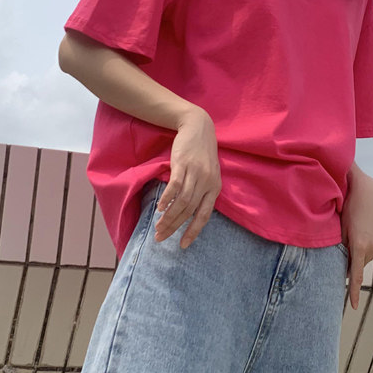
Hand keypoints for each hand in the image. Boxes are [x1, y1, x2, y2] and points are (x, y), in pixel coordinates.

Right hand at [154, 107, 221, 248]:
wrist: (199, 127)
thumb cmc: (201, 154)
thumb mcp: (207, 174)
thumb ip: (201, 192)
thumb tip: (188, 213)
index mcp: (215, 188)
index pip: (204, 216)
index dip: (193, 231)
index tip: (183, 245)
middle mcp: (207, 183)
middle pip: (189, 211)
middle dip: (174, 227)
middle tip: (161, 238)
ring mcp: (196, 173)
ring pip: (181, 202)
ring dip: (168, 217)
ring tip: (157, 227)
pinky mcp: (183, 164)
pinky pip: (175, 186)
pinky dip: (167, 199)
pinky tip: (159, 208)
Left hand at [340, 166, 372, 309]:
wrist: (367, 189)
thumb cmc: (348, 206)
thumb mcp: (340, 227)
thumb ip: (340, 246)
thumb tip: (339, 262)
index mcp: (360, 245)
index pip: (356, 275)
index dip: (353, 291)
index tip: (353, 306)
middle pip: (358, 264)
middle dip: (350, 261)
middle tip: (341, 249)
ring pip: (366, 257)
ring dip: (359, 253)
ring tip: (353, 234)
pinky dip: (366, 247)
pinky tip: (361, 233)